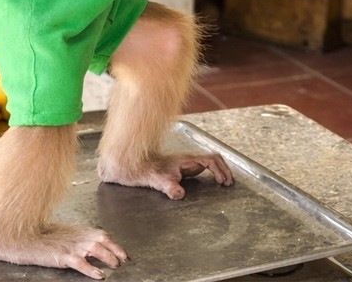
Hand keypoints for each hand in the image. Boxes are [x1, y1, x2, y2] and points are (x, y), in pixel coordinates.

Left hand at [98, 152, 233, 199]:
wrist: (123, 164)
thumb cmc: (138, 169)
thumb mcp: (153, 179)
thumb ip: (167, 185)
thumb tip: (179, 193)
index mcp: (184, 160)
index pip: (210, 159)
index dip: (222, 169)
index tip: (225, 181)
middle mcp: (184, 160)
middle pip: (211, 159)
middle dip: (223, 169)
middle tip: (228, 182)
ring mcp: (180, 163)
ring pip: (204, 163)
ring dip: (216, 170)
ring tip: (221, 181)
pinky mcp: (175, 168)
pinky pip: (196, 168)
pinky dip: (206, 173)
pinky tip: (202, 182)